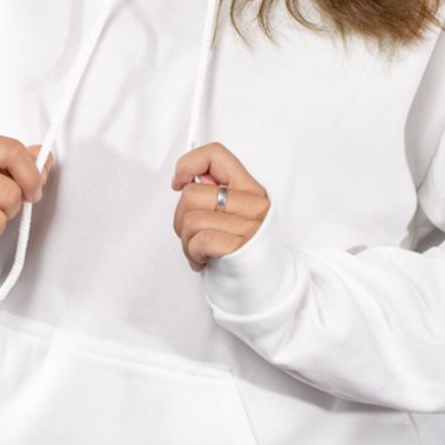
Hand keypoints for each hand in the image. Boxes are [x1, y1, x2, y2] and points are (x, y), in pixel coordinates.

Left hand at [171, 142, 269, 272]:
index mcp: (250, 189)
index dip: (188, 164)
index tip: (179, 182)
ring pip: (191, 219)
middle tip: (192, 234)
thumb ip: (214, 192)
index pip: (215, 155)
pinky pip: (200, 239)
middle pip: (192, 194)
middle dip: (180, 218)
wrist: (265, 289)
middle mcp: (254, 204)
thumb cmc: (244, 252)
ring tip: (200, 250)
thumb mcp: (234, 215)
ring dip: (186, 241)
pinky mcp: (240, 248)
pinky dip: (193, 253)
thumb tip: (189, 178)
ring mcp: (249, 226)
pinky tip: (204, 259)